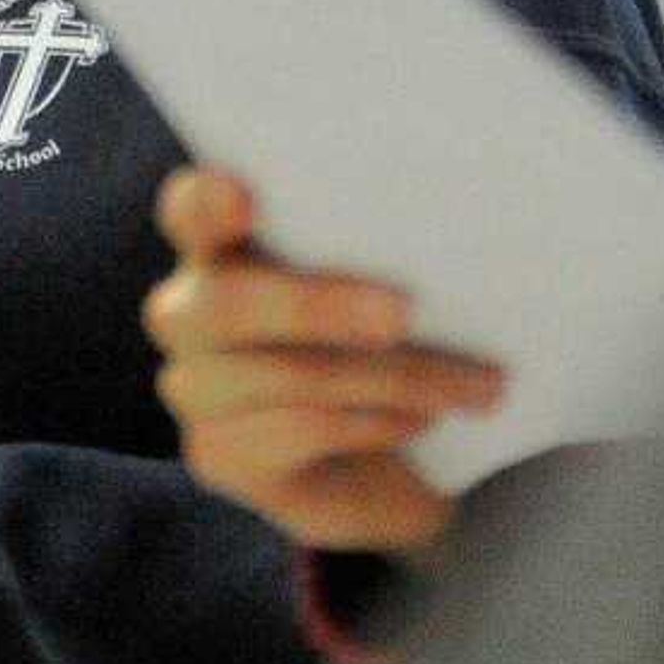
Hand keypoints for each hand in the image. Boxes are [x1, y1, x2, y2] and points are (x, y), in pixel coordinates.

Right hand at [142, 166, 505, 554]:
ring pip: (285, 375)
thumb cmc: (387, 343)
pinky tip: (423, 419)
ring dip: (394, 378)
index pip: (191, 210)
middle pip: (226, 303)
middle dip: (319, 306)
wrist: (385, 465)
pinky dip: (375, 422)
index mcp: (220, 244)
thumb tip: (447, 226)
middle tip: (403, 313)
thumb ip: (377, 250)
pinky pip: (300, 432)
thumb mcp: (385, 282)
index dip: (207, 203)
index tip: (246, 198)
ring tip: (475, 383)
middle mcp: (188, 312)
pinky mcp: (218, 455)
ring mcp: (194, 388)